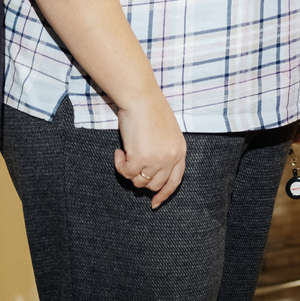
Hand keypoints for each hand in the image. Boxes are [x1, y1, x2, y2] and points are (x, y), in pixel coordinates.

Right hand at [116, 93, 186, 209]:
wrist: (141, 98)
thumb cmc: (151, 110)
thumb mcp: (167, 133)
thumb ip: (164, 151)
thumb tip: (151, 171)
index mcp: (180, 151)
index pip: (175, 181)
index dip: (164, 193)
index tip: (154, 202)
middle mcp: (171, 158)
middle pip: (154, 184)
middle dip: (141, 179)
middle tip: (131, 164)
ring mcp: (156, 160)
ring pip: (139, 181)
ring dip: (129, 170)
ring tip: (126, 153)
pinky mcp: (140, 158)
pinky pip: (126, 172)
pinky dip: (120, 164)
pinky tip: (119, 151)